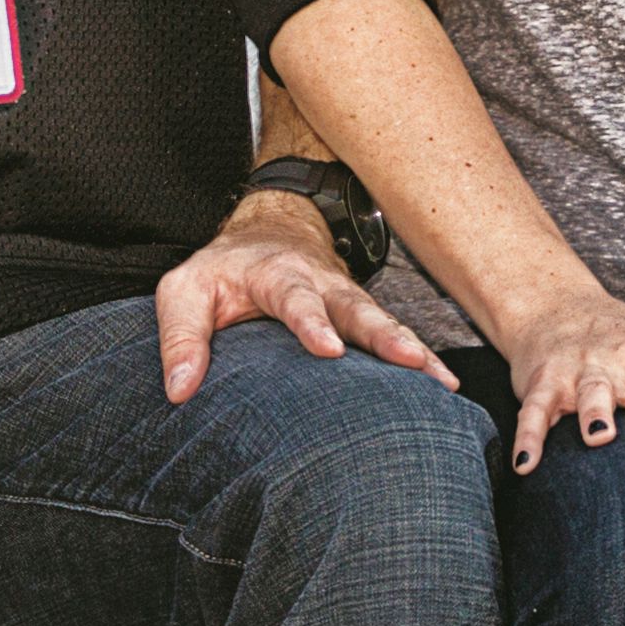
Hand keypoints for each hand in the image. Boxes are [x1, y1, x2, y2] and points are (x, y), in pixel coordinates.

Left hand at [155, 193, 456, 403]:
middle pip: (356, 309)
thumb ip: (180, 336)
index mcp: (277, 275)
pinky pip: (393, 340)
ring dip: (412, 351)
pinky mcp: (361, 320)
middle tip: (408, 360)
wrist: (269, 233)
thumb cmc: (222, 272)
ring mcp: (348, 302)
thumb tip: (180, 392)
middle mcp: (322, 285)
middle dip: (383, 335)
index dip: (312, 322)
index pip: (294, 297)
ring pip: (383, 324)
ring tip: (440, 381)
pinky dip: (421, 361)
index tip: (329, 349)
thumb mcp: (183, 291)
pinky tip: (444, 387)